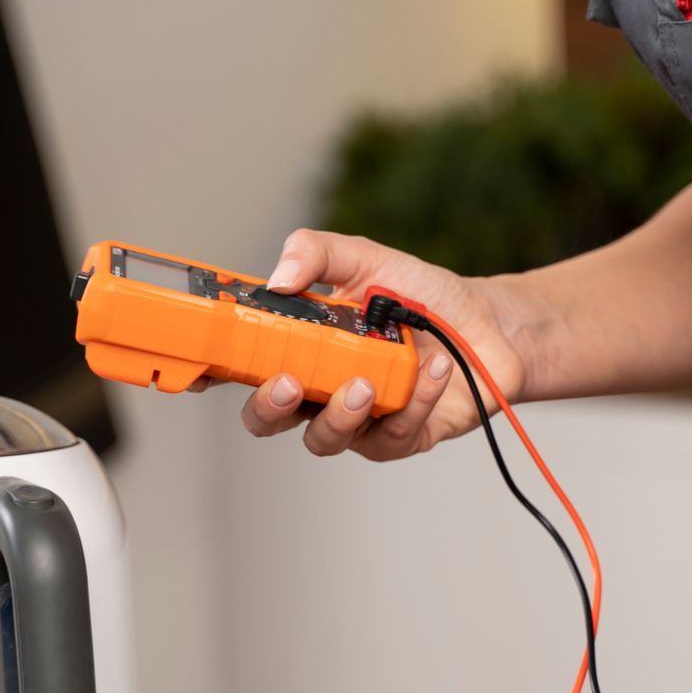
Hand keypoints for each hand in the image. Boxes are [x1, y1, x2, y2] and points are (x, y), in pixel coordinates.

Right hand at [235, 229, 528, 460]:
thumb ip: (317, 254)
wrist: (489, 324)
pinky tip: (432, 368)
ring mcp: (359, 419)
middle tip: (287, 382)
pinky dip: (413, 400)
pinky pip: (391, 435)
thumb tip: (279, 277)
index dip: (214, 373)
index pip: (244, 366)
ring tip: (368, 381)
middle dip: (269, 407)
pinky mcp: (400, 438)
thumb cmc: (423, 296)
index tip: (202, 369)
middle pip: (269, 419)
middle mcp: (321, 388)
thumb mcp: (367, 257)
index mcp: (301, 347)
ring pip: (325, 438)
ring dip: (340, 412)